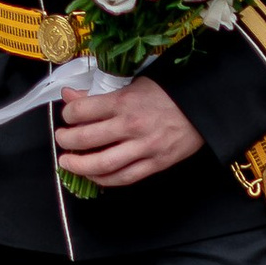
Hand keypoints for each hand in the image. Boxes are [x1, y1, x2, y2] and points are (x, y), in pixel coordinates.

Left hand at [53, 76, 203, 191]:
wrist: (203, 108)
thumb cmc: (167, 93)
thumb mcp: (133, 84)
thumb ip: (100, 94)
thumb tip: (69, 95)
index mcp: (124, 102)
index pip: (82, 111)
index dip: (67, 114)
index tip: (67, 116)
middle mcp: (131, 126)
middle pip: (86, 139)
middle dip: (66, 141)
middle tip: (62, 140)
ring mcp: (144, 148)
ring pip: (102, 164)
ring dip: (79, 166)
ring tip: (68, 162)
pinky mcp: (155, 164)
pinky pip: (124, 178)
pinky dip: (104, 180)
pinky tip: (94, 175)